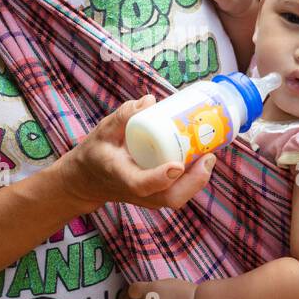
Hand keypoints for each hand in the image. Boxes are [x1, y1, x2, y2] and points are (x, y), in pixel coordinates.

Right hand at [57, 96, 215, 213]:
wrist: (88, 180)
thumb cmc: (96, 152)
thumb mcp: (103, 130)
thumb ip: (124, 115)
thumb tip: (150, 100)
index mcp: (120, 174)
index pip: (141, 184)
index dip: (160, 177)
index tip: (176, 166)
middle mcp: (136, 192)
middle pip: (169, 197)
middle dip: (193, 181)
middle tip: (209, 156)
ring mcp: (148, 198)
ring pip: (177, 197)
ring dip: (198, 179)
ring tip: (210, 154)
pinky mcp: (156, 196)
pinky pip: (178, 192)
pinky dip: (194, 179)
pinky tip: (204, 158)